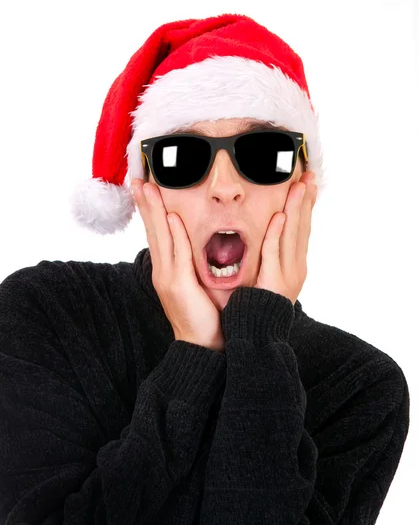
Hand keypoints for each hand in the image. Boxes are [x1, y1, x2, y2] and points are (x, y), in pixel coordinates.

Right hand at [131, 179, 224, 351]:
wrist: (203, 345)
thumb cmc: (203, 314)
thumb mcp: (196, 283)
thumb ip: (191, 262)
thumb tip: (194, 245)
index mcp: (166, 269)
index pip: (156, 233)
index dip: (150, 210)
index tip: (146, 189)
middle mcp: (162, 270)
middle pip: (152, 231)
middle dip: (145, 204)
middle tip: (138, 180)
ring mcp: (167, 278)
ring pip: (159, 237)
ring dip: (153, 211)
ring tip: (146, 188)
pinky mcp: (178, 285)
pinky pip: (177, 254)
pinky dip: (173, 234)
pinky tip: (170, 217)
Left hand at [255, 171, 317, 304]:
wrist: (258, 335)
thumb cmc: (258, 305)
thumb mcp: (271, 278)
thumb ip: (274, 258)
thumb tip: (273, 236)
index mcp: (296, 266)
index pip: (302, 230)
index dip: (306, 206)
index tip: (309, 186)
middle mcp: (296, 268)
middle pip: (302, 227)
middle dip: (306, 200)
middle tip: (309, 176)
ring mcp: (287, 275)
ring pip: (292, 234)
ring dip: (296, 208)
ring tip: (300, 186)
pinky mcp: (273, 282)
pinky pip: (274, 253)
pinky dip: (277, 233)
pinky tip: (279, 216)